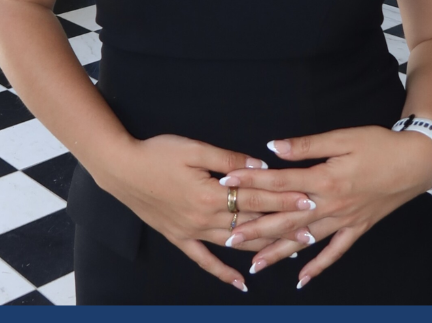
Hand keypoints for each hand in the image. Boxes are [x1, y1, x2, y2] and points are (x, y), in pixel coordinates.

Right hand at [92, 133, 318, 292]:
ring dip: (262, 248)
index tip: (308, 199)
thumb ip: (229, 160)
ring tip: (289, 252)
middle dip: (282, 226)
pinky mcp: (179, 238)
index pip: (256, 197)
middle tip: (310, 230)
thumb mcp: (194, 149)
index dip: (283, 198)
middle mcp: (203, 219)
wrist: (121, 169)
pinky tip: (240, 283)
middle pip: (250, 223)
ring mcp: (191, 232)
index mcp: (210, 194)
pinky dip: (222, 273)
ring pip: (234, 244)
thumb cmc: (157, 153)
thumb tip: (260, 166)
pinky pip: (204, 260)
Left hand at [217, 126, 431, 288]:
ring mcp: (344, 220)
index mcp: (325, 179)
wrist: (416, 162)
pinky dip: (318, 266)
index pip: (279, 182)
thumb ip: (307, 145)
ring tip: (254, 264)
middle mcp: (331, 205)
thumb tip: (274, 147)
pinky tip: (301, 279)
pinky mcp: (358, 228)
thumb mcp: (342, 137)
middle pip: (286, 218)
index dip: (251, 182)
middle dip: (256, 227)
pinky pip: (335, 252)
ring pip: (305, 239)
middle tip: (228, 237)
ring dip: (279, 252)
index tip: (227, 185)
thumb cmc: (379, 145)